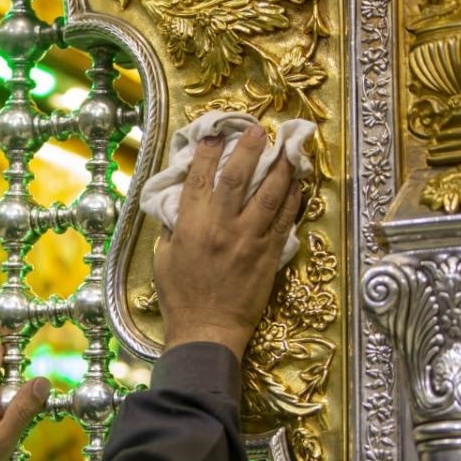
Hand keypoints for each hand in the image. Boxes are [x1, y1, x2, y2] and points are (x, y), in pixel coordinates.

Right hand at [153, 125, 302, 360]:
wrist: (207, 330)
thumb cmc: (180, 298)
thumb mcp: (163, 260)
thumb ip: (173, 229)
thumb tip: (180, 204)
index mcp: (191, 228)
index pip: (200, 180)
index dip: (207, 154)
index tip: (214, 136)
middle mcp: (221, 229)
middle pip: (238, 179)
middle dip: (249, 150)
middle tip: (259, 130)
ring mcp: (248, 241)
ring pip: (268, 195)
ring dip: (279, 168)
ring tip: (287, 149)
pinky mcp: (268, 255)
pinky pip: (284, 221)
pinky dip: (292, 200)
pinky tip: (297, 184)